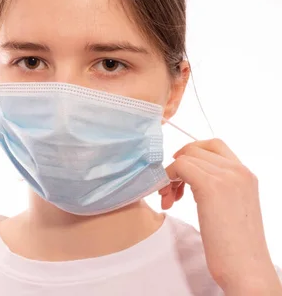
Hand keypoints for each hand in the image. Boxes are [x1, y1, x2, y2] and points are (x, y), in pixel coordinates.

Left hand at [160, 139, 281, 293]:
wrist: (246, 268)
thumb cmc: (235, 247)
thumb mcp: (231, 207)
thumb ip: (218, 187)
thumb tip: (188, 177)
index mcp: (246, 175)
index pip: (213, 145)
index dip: (191, 155)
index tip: (181, 176)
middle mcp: (239, 170)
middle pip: (196, 148)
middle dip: (178, 166)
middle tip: (172, 193)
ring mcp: (227, 176)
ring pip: (186, 156)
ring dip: (170, 176)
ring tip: (170, 200)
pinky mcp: (211, 186)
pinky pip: (180, 166)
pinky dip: (167, 179)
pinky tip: (168, 200)